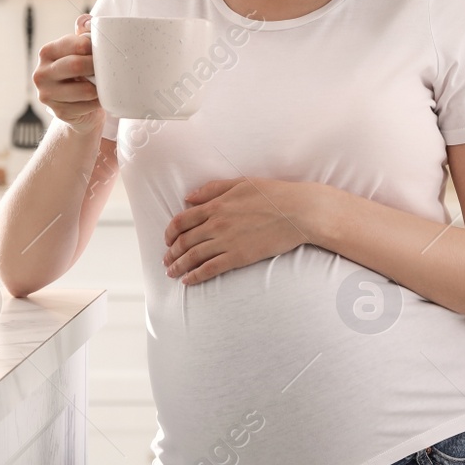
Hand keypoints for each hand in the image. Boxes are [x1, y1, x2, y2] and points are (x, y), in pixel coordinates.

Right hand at [35, 13, 102, 134]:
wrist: (76, 107)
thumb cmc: (80, 73)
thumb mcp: (79, 51)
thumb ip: (83, 33)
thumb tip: (87, 21)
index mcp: (47, 52)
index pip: (73, 44)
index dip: (93, 46)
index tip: (104, 50)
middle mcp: (41, 73)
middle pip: (76, 66)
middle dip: (96, 66)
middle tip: (109, 68)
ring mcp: (47, 95)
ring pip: (84, 90)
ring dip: (100, 87)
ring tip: (104, 83)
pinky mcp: (59, 112)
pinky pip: (87, 106)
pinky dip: (98, 102)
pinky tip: (100, 98)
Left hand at [162, 177, 320, 284]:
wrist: (298, 212)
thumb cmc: (273, 194)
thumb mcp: (240, 183)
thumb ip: (212, 189)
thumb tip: (188, 197)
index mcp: (215, 205)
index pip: (182, 220)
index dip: (170, 232)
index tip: (167, 240)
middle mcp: (216, 223)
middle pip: (184, 241)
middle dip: (171, 253)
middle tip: (166, 261)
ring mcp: (226, 241)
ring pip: (193, 257)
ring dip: (178, 266)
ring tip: (171, 273)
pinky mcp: (238, 257)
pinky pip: (210, 269)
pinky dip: (195, 276)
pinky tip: (188, 281)